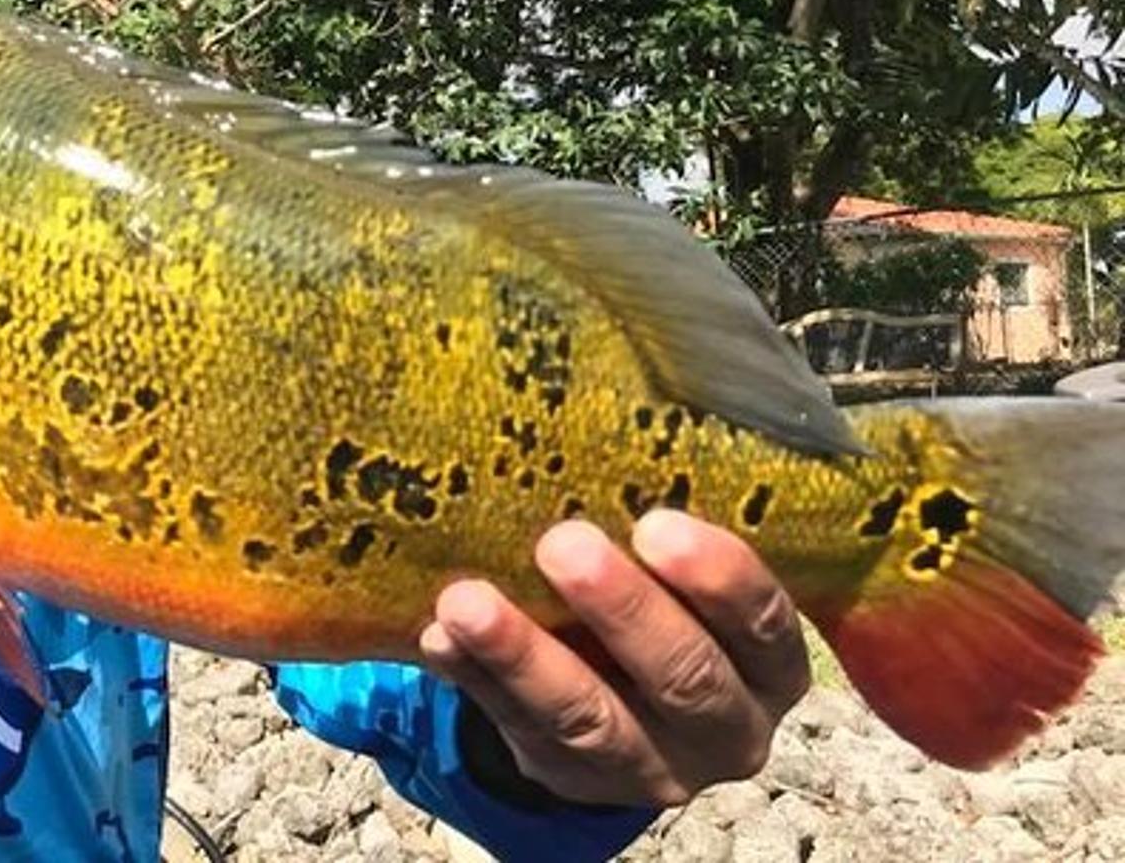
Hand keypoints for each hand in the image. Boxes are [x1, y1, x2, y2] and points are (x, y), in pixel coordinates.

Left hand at [419, 510, 808, 807]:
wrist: (624, 694)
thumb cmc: (669, 598)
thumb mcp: (692, 575)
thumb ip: (673, 534)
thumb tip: (605, 430)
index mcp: (772, 667)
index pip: (765, 624)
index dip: (718, 578)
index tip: (657, 524)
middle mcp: (727, 728)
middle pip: (684, 677)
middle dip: (622, 610)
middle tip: (563, 544)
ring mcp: (650, 766)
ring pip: (588, 720)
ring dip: (523, 656)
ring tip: (465, 601)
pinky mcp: (573, 780)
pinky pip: (519, 731)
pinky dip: (475, 681)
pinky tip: (439, 638)